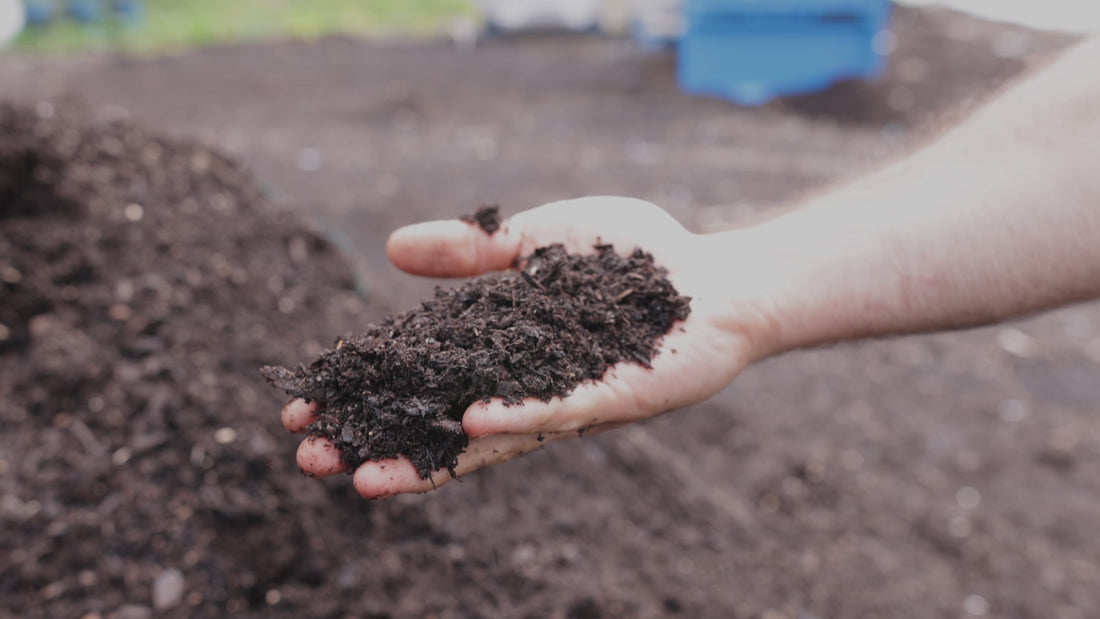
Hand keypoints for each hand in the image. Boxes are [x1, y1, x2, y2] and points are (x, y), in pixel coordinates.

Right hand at [281, 197, 773, 497]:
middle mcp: (524, 388)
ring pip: (486, 441)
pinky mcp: (614, 399)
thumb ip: (470, 251)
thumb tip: (390, 249)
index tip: (302, 405)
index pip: (416, 377)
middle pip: (436, 424)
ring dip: (426, 459)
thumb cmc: (636, 256)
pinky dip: (514, 420)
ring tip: (363, 477)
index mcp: (500, 352)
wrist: (718, 275)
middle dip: (374, 441)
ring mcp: (566, 401)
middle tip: (309, 457)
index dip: (362, 392)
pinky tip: (468, 425)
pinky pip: (558, 413)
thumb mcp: (536, 239)